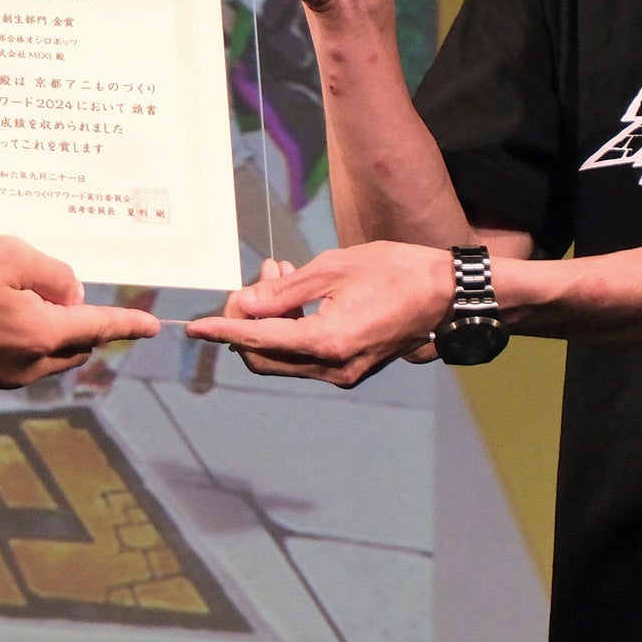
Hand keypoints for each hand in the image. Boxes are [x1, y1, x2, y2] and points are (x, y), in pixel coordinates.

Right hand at [0, 236, 163, 390]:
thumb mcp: (9, 255)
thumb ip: (52, 274)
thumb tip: (70, 295)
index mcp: (41, 336)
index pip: (98, 328)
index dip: (127, 323)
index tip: (152, 326)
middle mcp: (27, 366)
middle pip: (74, 346)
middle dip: (79, 323)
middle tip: (59, 292)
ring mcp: (1, 377)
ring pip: (46, 356)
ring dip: (49, 332)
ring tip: (22, 298)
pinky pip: (18, 361)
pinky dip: (22, 340)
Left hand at [181, 241, 457, 387]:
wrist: (447, 294)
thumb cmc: (396, 271)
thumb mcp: (334, 268)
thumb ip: (285, 290)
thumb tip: (245, 304)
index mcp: (328, 341)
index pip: (258, 339)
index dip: (223, 331)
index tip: (194, 326)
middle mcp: (333, 367)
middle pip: (263, 357)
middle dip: (246, 321)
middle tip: (255, 279)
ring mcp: (343, 373)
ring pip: (282, 358)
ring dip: (268, 323)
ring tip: (279, 275)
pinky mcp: (351, 369)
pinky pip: (304, 357)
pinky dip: (290, 330)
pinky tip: (296, 296)